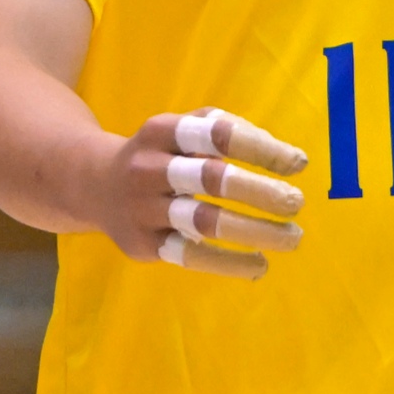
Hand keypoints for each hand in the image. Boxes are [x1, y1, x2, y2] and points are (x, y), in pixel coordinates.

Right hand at [68, 107, 307, 279]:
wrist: (95, 185)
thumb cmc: (162, 154)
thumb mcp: (185, 129)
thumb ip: (232, 131)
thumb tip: (286, 157)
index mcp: (164, 131)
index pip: (217, 135)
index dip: (261, 148)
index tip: (298, 164)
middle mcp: (149, 167)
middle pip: (211, 179)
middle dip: (260, 192)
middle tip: (296, 203)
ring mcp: (142, 208)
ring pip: (202, 221)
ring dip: (253, 231)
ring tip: (291, 238)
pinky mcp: (142, 243)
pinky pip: (189, 255)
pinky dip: (228, 262)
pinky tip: (259, 264)